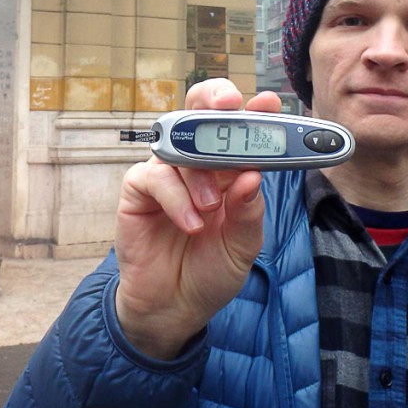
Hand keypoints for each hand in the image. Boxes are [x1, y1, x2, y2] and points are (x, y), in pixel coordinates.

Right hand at [114, 79, 282, 359]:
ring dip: (199, 173)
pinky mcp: (139, 192)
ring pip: (178, 145)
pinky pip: (153, 176)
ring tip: (210, 209)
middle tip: (229, 106)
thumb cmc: (212, 270)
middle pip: (199, 113)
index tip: (269, 103)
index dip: (254, 112)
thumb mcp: (243, 245)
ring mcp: (167, 175)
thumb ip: (249, 211)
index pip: (241, 131)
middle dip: (215, 100)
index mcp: (230, 172)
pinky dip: (175, 197)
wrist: (175, 308)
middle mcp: (197, 166)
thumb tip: (253, 175)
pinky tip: (190, 223)